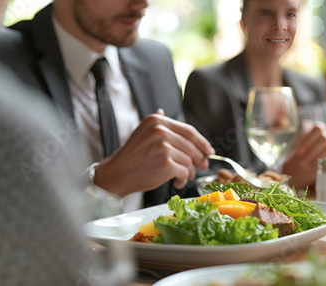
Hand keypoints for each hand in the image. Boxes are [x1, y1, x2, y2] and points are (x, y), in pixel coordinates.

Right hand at [94, 109, 214, 196]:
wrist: (116, 174)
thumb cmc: (131, 158)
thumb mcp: (142, 133)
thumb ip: (156, 124)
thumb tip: (164, 111)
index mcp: (156, 121)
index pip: (189, 130)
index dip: (202, 142)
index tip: (209, 151)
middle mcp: (160, 131)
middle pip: (191, 146)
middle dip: (199, 159)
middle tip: (201, 167)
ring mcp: (163, 147)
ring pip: (189, 160)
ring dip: (189, 171)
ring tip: (184, 177)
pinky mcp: (165, 163)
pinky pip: (184, 171)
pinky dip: (183, 179)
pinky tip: (177, 182)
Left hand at [282, 120, 325, 188]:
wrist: (300, 170)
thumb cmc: (294, 155)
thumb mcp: (288, 145)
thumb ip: (283, 136)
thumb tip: (271, 130)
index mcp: (314, 129)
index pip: (316, 127)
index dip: (308, 137)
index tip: (298, 150)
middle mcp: (324, 136)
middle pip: (324, 135)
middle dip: (310, 147)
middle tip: (299, 156)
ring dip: (314, 155)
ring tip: (304, 164)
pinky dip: (322, 161)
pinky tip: (312, 167)